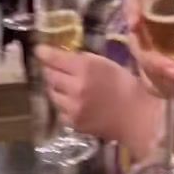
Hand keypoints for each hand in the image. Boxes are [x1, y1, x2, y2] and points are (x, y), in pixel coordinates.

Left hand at [37, 47, 159, 148]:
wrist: (134, 115)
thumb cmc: (124, 83)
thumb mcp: (105, 63)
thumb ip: (83, 59)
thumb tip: (64, 56)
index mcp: (85, 68)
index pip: (56, 59)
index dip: (45, 53)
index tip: (38, 50)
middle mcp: (75, 87)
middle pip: (50, 76)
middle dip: (50, 70)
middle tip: (53, 67)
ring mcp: (72, 107)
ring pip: (52, 94)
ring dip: (55, 87)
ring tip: (63, 84)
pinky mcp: (73, 123)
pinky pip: (60, 110)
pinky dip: (63, 103)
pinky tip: (73, 101)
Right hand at [127, 0, 173, 99]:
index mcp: (163, 2)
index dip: (131, 7)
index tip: (136, 24)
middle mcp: (150, 25)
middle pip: (137, 41)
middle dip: (156, 62)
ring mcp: (151, 51)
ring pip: (145, 68)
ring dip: (168, 81)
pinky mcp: (156, 73)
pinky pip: (155, 85)